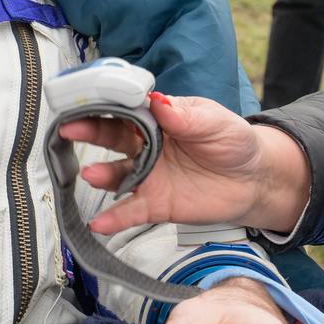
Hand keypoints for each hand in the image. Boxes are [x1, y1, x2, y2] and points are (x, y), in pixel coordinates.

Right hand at [62, 91, 311, 235]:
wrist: (255, 181)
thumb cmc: (234, 143)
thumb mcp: (215, 122)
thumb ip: (186, 116)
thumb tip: (158, 101)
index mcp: (158, 118)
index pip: (125, 106)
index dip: (103, 103)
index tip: (82, 100)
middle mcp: (146, 146)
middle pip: (112, 136)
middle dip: (89, 131)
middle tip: (68, 129)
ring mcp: (149, 176)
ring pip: (117, 174)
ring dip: (101, 174)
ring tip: (90, 174)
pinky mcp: (156, 204)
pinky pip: (130, 211)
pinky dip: (113, 218)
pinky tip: (97, 223)